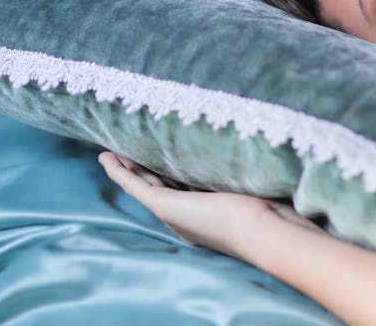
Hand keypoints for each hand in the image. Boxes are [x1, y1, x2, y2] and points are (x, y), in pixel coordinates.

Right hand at [98, 151, 319, 262]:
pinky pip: (134, 185)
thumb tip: (252, 146)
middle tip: (123, 150)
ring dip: (125, 167)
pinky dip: (119, 172)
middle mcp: (185, 215)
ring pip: (142, 185)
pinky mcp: (164, 206)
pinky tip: (107, 159)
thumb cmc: (268, 209)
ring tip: (110, 152)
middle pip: (156, 185)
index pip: (178, 185)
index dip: (164, 168)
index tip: (156, 150)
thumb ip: (241, 170)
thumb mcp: (250, 184)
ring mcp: (173, 212)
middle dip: (140, 168)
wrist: (264, 229)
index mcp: (203, 212)